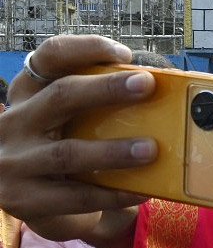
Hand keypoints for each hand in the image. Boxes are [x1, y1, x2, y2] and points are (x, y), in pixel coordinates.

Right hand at [0, 36, 155, 241]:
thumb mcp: (70, 118)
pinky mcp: (23, 198)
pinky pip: (75, 196)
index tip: (125, 53)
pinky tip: (142, 190)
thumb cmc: (64, 145)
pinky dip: (112, 194)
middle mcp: (14, 121)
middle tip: (147, 84)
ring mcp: (13, 161)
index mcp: (28, 92)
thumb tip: (163, 92)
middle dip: (106, 89)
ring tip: (151, 149)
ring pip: (67, 153)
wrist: (33, 199)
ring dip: (113, 151)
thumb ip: (99, 102)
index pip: (49, 56)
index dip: (86, 48)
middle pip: (60, 96)